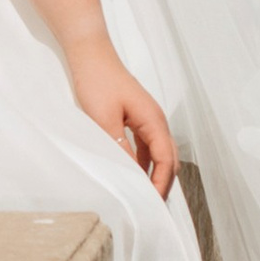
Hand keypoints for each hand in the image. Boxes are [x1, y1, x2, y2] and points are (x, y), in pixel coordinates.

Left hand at [67, 38, 175, 193]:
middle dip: (162, 183)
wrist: (90, 54)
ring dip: (153, 174)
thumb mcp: (105, 120)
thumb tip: (131, 175)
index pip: (166, 160)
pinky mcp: (137, 117)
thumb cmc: (98, 81)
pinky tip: (131, 172)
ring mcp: (148, 118)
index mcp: (153, 121)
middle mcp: (156, 120)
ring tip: (142, 195)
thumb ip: (120, 148)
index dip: (161, 184)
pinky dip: (143, 162)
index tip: (152, 204)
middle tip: (150, 206)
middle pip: (169, 159)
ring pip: (158, 153)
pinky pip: (146, 146)